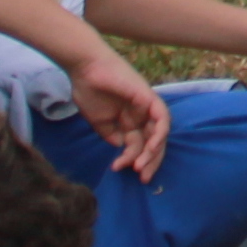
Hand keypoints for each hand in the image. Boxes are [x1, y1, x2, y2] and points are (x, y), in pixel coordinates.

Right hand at [72, 56, 172, 179]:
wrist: (84, 69)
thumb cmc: (89, 90)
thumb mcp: (100, 121)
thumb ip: (111, 135)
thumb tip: (121, 149)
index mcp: (130, 120)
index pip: (141, 144)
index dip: (136, 160)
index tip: (126, 172)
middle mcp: (142, 115)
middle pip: (153, 142)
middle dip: (150, 161)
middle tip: (142, 178)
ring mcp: (147, 106)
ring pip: (160, 133)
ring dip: (153, 152)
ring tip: (141, 166)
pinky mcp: (149, 97)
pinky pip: (162, 117)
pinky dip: (160, 133)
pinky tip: (150, 147)